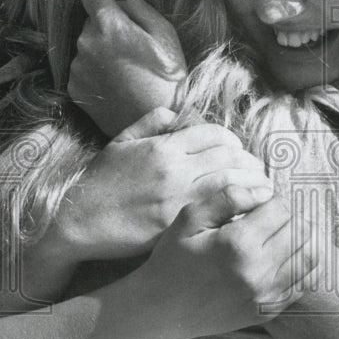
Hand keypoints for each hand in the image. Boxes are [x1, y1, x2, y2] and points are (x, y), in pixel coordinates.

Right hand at [47, 108, 272, 262]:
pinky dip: (238, 209)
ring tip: (261, 191)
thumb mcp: (120, 142)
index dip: (232, 141)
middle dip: (249, 162)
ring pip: (232, 184)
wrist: (78, 220)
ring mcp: (178, 198)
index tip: (237, 151)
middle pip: (231, 158)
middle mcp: (175, 170)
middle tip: (258, 171)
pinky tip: (245, 212)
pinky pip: (219, 213)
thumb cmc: (99, 181)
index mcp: (163, 146)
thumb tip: (179, 113)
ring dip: (252, 185)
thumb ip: (151, 122)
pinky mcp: (177, 225)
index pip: (216, 134)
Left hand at [68, 0, 187, 137]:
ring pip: (88, 46)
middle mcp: (85, 42)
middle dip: (109, 26)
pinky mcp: (75, 88)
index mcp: (109, 25)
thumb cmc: (166, 79)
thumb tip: (122, 1)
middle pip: (92, 20)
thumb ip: (140, 7)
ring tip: (128, 71)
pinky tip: (117, 85)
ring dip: (103, 50)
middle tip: (134, 48)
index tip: (121, 5)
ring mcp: (78, 67)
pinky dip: (97, 72)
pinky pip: (84, 68)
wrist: (154, 125)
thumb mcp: (167, 34)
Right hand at [138, 180, 320, 333]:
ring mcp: (266, 294)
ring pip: (311, 256)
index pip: (282, 209)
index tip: (261, 203)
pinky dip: (304, 265)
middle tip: (274, 216)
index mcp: (238, 243)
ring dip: (304, 239)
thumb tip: (267, 190)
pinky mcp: (268, 310)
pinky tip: (288, 256)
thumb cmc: (172, 258)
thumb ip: (228, 197)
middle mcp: (258, 271)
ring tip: (286, 233)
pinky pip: (304, 283)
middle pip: (301, 230)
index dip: (275, 199)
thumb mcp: (190, 218)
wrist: (160, 310)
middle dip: (292, 216)